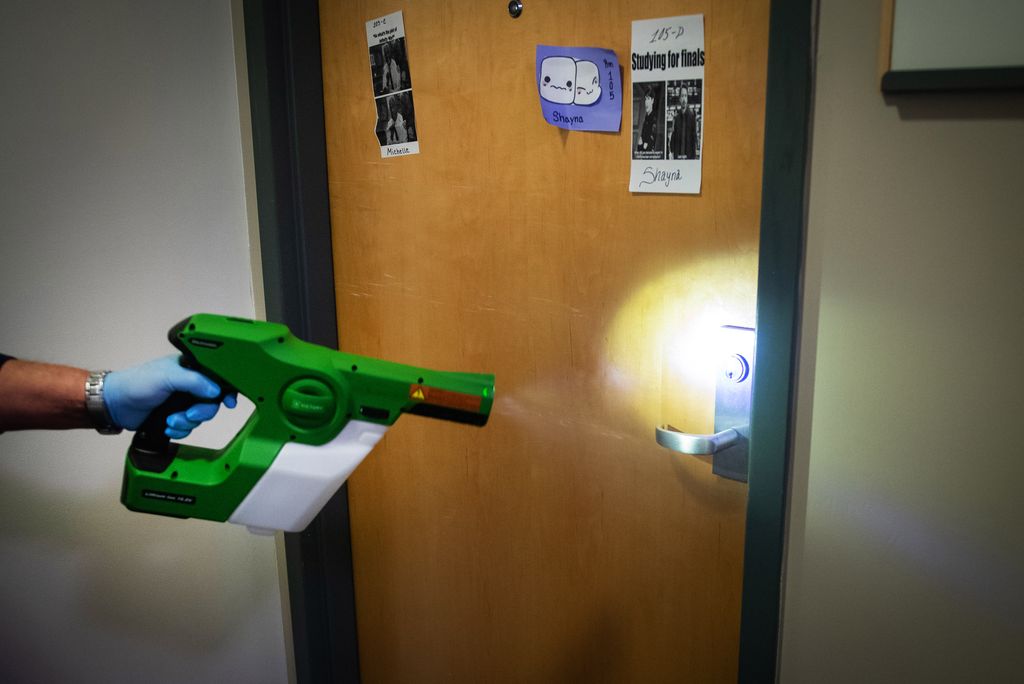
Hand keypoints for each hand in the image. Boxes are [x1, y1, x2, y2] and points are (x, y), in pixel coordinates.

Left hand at [104, 355, 236, 437]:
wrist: (116, 404)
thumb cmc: (137, 382)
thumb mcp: (168, 377)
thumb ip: (194, 381)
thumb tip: (216, 391)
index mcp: (191, 369)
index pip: (217, 378)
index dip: (226, 390)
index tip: (229, 402)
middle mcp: (190, 386)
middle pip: (211, 403)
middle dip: (200, 412)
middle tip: (188, 414)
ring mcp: (183, 403)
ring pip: (200, 418)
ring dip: (186, 423)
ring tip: (170, 421)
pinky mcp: (175, 417)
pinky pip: (189, 428)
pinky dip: (179, 430)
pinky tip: (167, 427)